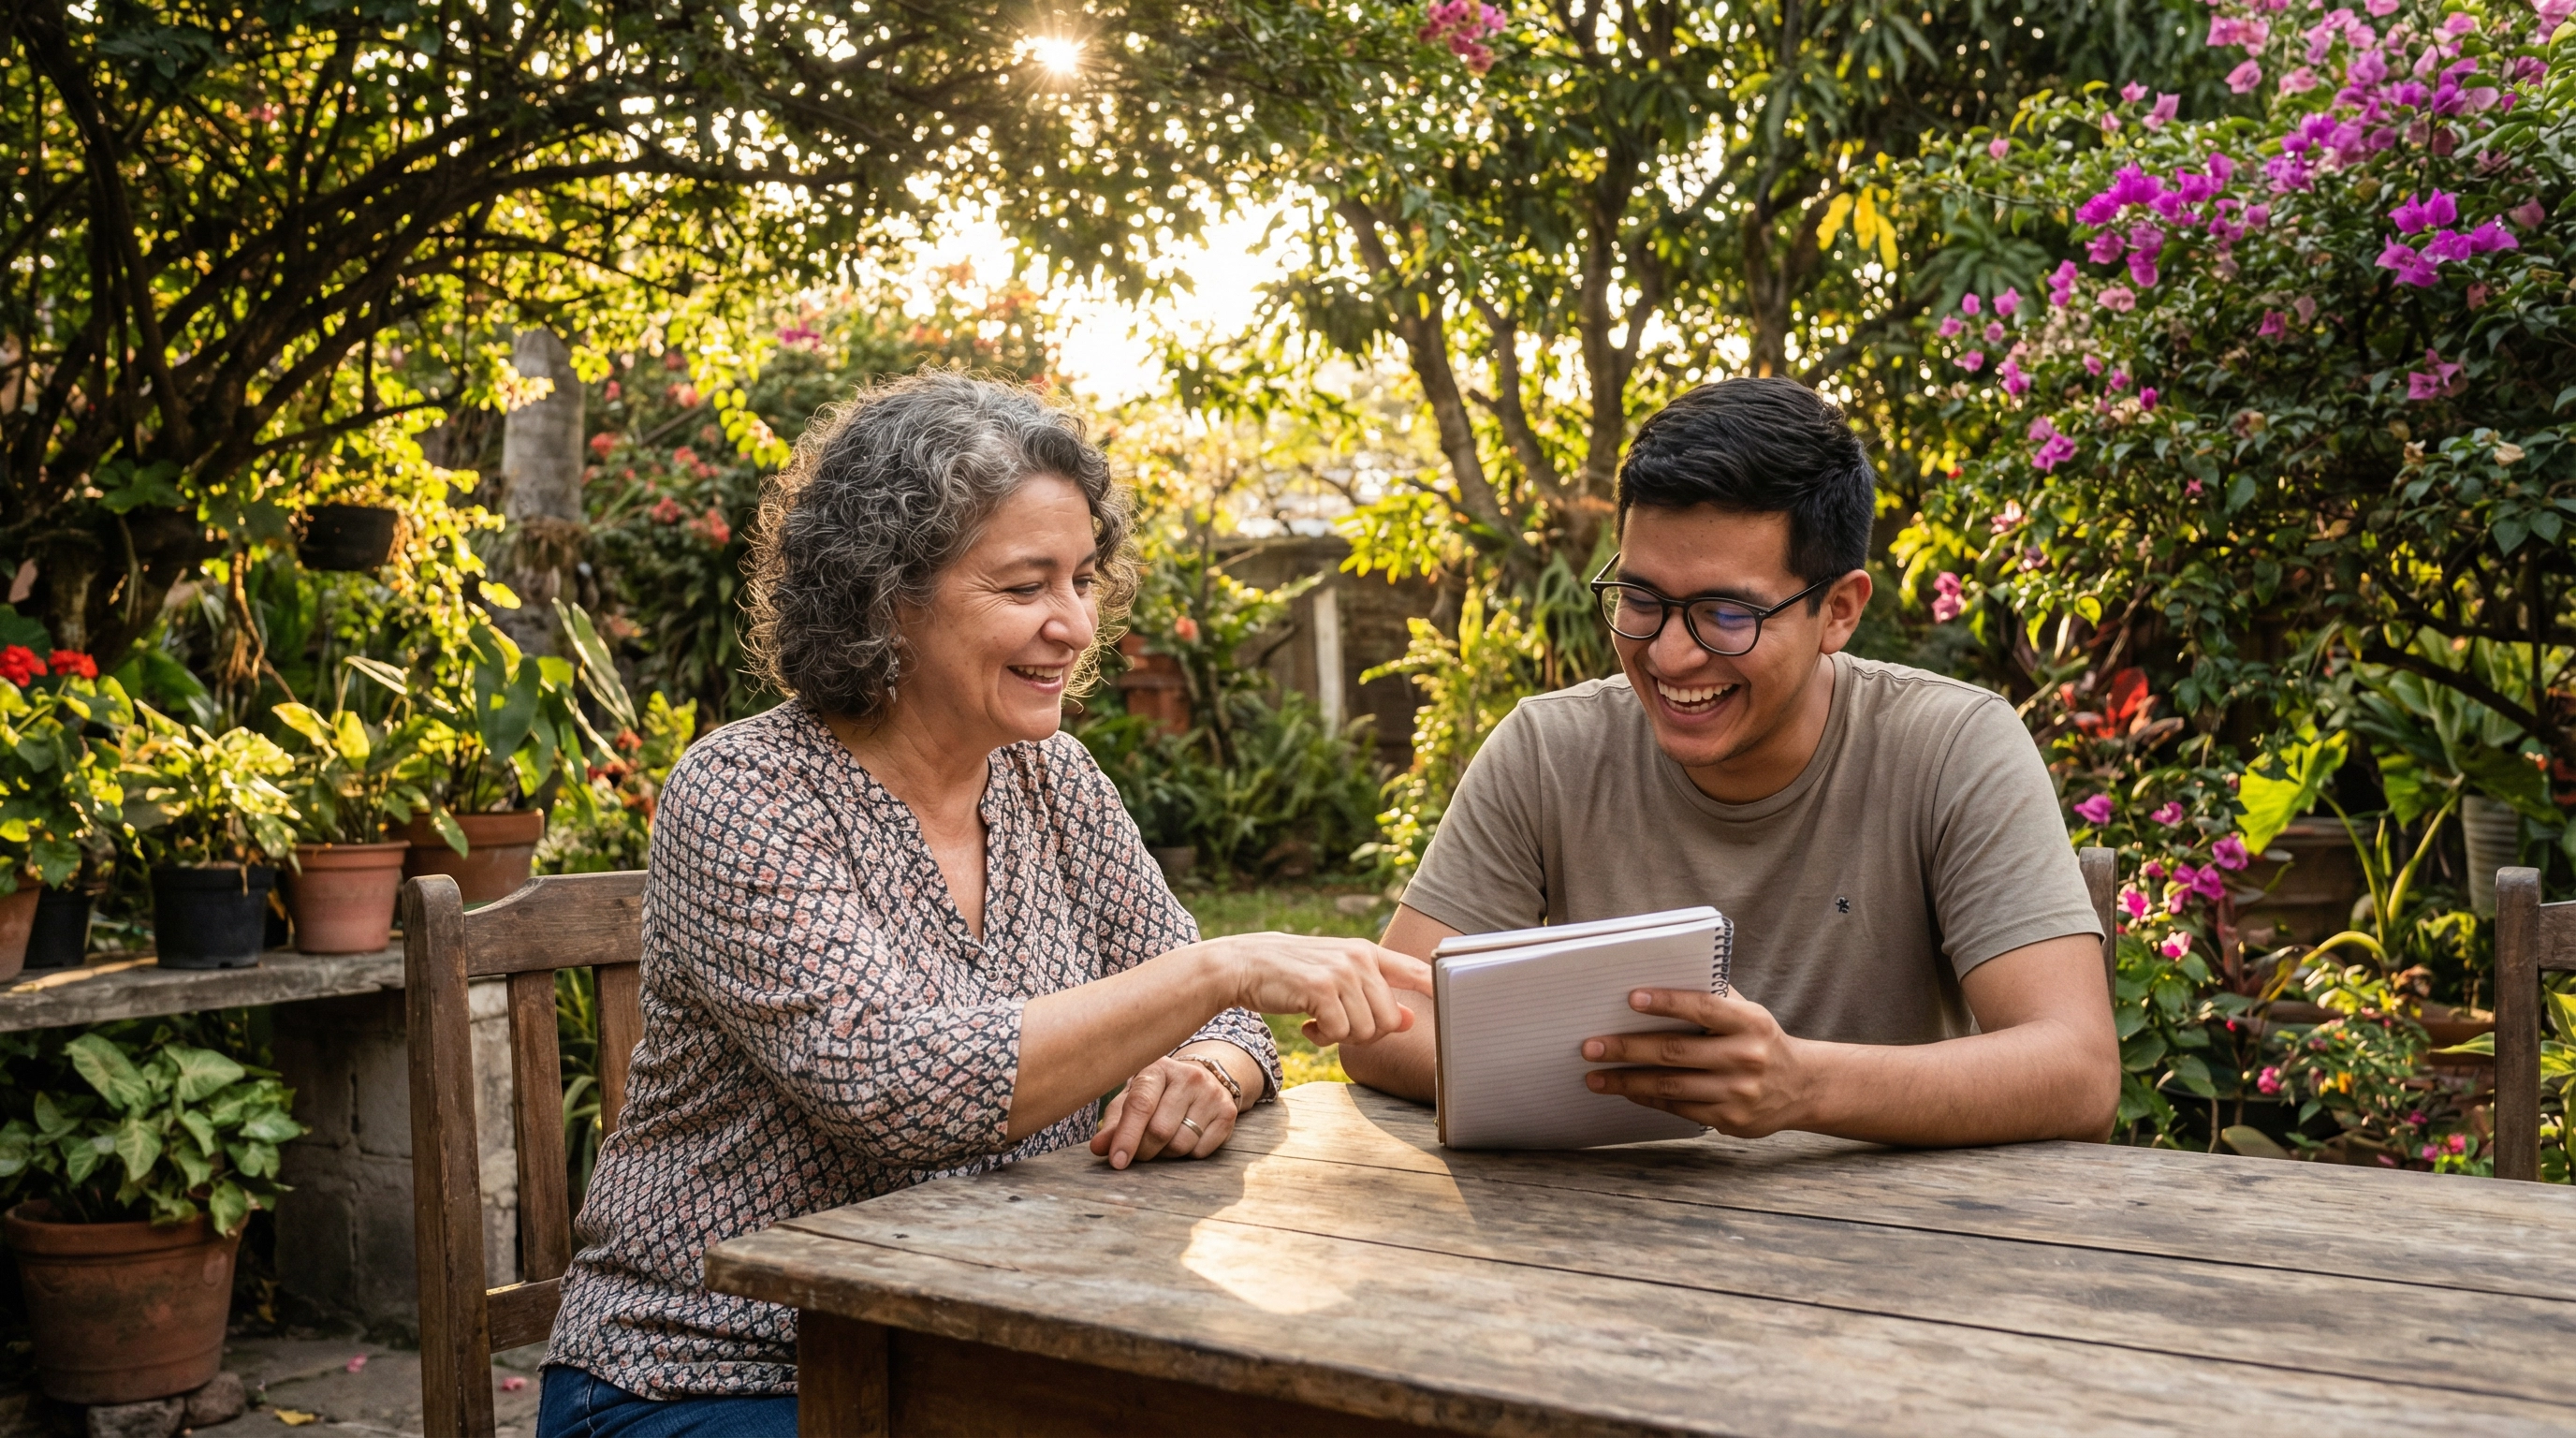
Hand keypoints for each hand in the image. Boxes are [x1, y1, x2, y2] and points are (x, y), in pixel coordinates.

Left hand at [1088, 1057, 1235, 1168]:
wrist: (1205, 1079)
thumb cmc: (1158, 1094)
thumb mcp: (1133, 1100)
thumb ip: (1114, 1124)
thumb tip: (1097, 1148)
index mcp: (1157, 1068)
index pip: (1140, 1105)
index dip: (1127, 1137)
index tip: (1117, 1162)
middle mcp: (1187, 1076)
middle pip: (1160, 1131)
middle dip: (1144, 1150)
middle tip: (1138, 1153)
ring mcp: (1211, 1093)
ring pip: (1181, 1144)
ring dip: (1166, 1154)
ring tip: (1163, 1142)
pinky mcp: (1228, 1112)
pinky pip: (1201, 1151)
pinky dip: (1187, 1155)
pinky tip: (1185, 1138)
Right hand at [1202, 932, 1432, 1046]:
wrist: (1245, 964)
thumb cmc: (1293, 974)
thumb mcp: (1337, 978)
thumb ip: (1375, 995)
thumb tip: (1411, 1020)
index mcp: (1368, 952)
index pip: (1417, 969)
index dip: (1440, 988)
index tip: (1460, 1001)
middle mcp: (1359, 958)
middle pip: (1389, 1020)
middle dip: (1365, 1033)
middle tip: (1337, 1024)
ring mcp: (1341, 971)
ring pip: (1366, 1030)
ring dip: (1341, 1037)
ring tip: (1319, 1021)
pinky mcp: (1321, 988)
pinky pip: (1340, 1034)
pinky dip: (1323, 1038)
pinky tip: (1307, 1025)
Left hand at [1581, 989, 1812, 1137]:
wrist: (1802, 1087)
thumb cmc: (1761, 1041)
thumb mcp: (1749, 1014)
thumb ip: (1713, 998)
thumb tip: (1660, 977)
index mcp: (1749, 1023)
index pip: (1702, 1008)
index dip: (1666, 1002)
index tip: (1631, 998)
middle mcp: (1745, 1057)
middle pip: (1675, 1052)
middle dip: (1627, 1049)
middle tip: (1590, 1046)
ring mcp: (1737, 1092)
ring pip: (1670, 1086)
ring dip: (1627, 1081)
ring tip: (1595, 1076)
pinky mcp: (1729, 1120)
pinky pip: (1678, 1108)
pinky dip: (1647, 1099)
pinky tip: (1626, 1090)